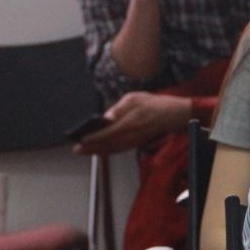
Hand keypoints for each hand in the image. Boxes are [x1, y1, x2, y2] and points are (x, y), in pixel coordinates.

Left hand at [74, 91, 189, 154]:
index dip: (93, 138)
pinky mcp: (135, 143)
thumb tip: (106, 117)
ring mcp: (134, 141)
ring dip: (97, 151)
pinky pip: (118, 150)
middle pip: (107, 144)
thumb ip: (119, 108)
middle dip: (91, 148)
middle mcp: (131, 135)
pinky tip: (98, 151)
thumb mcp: (135, 98)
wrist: (172, 116)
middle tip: (76, 150)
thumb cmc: (153, 104)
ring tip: (84, 151)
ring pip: (112, 149)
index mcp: (130, 122)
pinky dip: (107, 151)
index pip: (108, 133)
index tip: (81, 140)